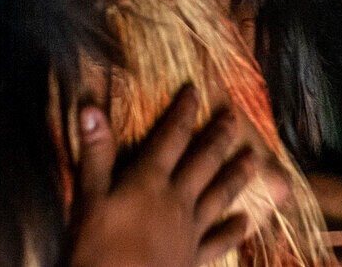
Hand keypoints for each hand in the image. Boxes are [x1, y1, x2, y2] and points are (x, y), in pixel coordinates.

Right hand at [69, 85, 255, 266]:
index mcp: (149, 181)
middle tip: (234, 115)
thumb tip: (92, 109)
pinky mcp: (193, 258)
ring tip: (254, 157)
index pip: (171, 137)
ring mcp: (189, 230)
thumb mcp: (87, 199)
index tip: (196, 91)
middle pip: (203, 160)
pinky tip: (245, 222)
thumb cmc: (95, 251)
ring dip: (238, 173)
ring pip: (220, 194)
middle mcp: (176, 199)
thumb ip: (94, 155)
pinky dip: (234, 230)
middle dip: (219, 135)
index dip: (184, 112)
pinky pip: (219, 241)